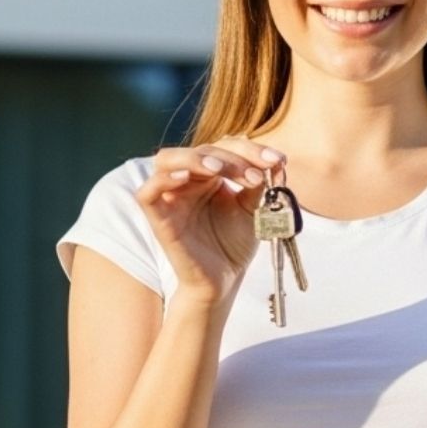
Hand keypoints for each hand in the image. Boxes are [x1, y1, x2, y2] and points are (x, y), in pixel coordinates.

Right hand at [132, 136, 286, 302]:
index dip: (251, 150)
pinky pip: (147, 192)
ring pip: (168, 160)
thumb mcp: (253, 209)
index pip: (225, 147)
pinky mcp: (159, 218)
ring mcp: (171, 197)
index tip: (279, 161)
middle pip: (200, 149)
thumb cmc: (234, 244)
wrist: (224, 280)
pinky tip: (186, 178)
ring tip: (220, 170)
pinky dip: (164, 180)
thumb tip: (276, 161)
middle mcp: (188, 180)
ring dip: (195, 159)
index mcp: (208, 174)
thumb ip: (259, 184)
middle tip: (255, 175)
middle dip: (230, 156)